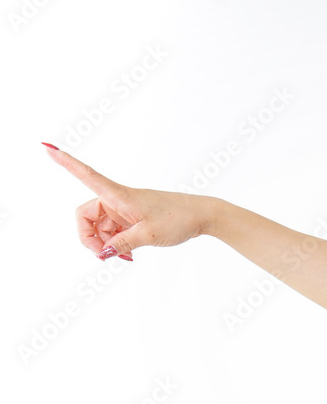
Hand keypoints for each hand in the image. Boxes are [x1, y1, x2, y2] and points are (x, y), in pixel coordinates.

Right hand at [43, 144, 221, 260]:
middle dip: (89, 238)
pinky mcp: (131, 219)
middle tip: (104, 256)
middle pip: (86, 216)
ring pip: (99, 228)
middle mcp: (117, 199)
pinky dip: (116, 244)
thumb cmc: (178, 219)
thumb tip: (102, 252)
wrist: (202, 216)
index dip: (66, 162)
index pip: (87, 175)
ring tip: (125, 256)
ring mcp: (124, 210)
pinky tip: (128, 255)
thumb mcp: (148, 235)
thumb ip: (121, 244)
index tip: (47, 146)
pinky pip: (113, 233)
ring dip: (106, 244)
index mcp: (119, 195)